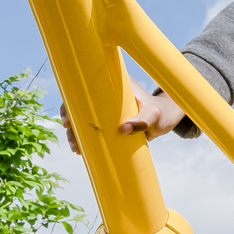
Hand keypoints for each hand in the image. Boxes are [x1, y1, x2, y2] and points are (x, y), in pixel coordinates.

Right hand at [60, 71, 184, 153]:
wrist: (165, 119)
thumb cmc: (160, 114)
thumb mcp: (154, 116)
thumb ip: (143, 121)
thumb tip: (123, 129)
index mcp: (114, 84)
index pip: (84, 88)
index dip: (70, 103)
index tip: (68, 120)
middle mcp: (106, 94)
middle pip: (79, 104)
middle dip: (70, 122)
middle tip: (73, 141)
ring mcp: (106, 107)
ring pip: (83, 117)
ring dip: (75, 133)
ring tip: (77, 149)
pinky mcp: (108, 119)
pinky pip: (92, 125)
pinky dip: (84, 136)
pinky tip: (81, 149)